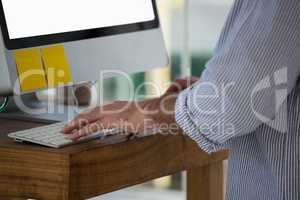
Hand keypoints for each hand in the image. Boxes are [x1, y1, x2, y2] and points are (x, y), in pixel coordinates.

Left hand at [63, 77, 197, 139]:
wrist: (159, 111)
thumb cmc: (157, 110)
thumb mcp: (152, 110)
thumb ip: (148, 111)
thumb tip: (149, 114)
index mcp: (121, 105)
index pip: (102, 109)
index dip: (91, 114)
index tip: (83, 118)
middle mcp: (114, 107)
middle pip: (92, 112)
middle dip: (79, 118)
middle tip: (68, 125)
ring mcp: (111, 113)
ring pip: (88, 119)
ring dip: (75, 126)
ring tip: (65, 132)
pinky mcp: (111, 121)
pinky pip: (92, 127)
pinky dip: (81, 132)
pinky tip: (74, 137)